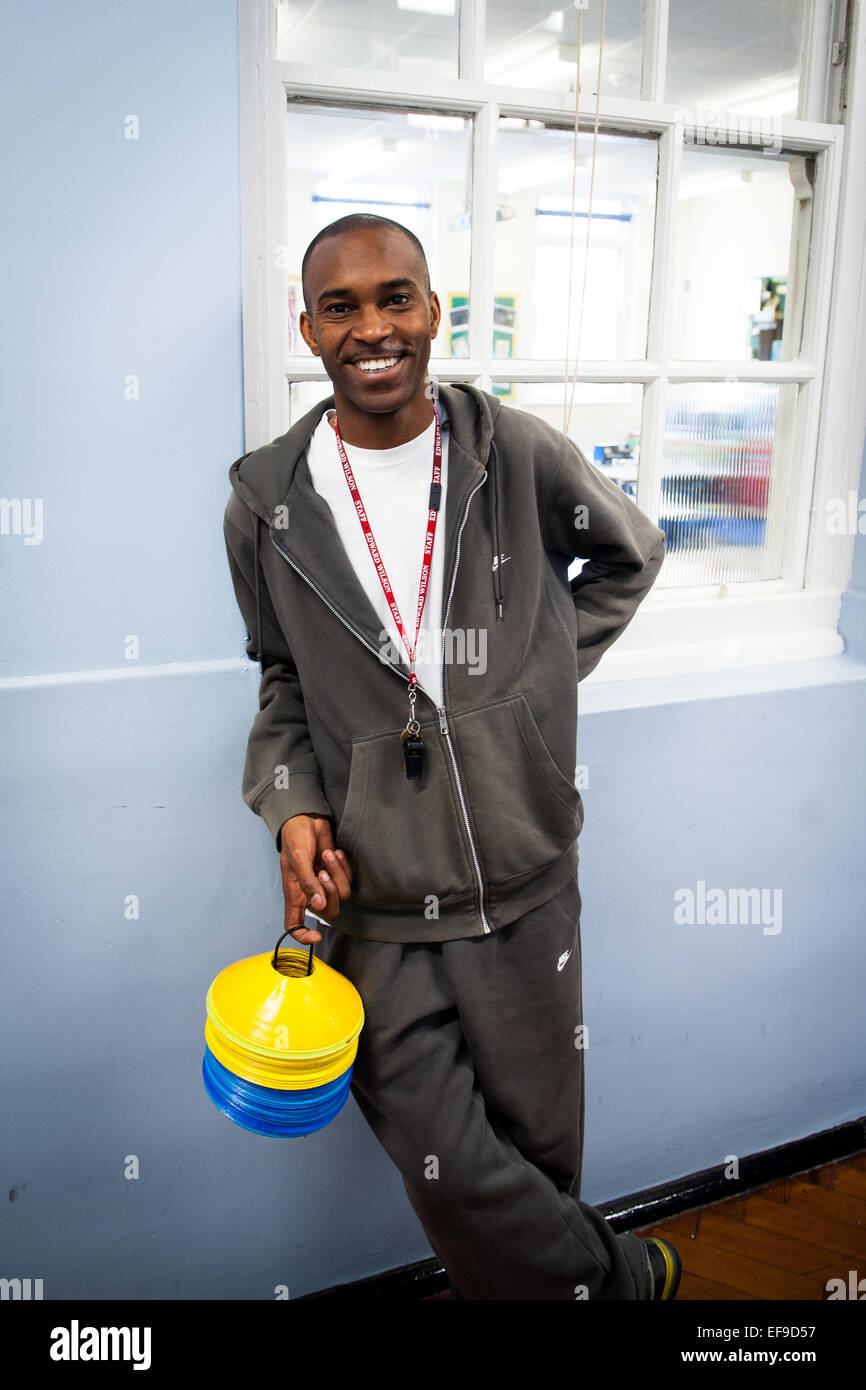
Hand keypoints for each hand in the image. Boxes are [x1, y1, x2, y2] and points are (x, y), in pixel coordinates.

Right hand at [278, 815, 353, 943]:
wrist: (306, 818)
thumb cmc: (296, 837)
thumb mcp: (298, 858)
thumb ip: (307, 883)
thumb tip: (317, 906)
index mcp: (294, 893)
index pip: (294, 925)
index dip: (303, 936)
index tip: (316, 936)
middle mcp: (310, 892)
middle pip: (328, 912)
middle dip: (330, 892)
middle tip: (322, 871)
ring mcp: (324, 883)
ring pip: (341, 895)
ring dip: (337, 874)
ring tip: (327, 855)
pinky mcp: (337, 872)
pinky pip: (349, 880)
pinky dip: (343, 866)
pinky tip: (334, 852)